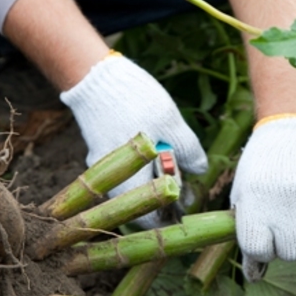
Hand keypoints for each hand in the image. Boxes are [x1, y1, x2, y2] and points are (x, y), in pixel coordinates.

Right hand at [60, 54, 206, 227]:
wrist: (95, 75)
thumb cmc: (134, 100)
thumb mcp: (172, 124)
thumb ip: (188, 150)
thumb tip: (200, 170)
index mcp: (127, 182)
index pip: (146, 220)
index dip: (168, 218)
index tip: (185, 206)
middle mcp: (110, 180)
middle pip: (139, 203)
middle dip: (163, 194)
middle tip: (182, 179)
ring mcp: (103, 165)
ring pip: (133, 184)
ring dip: (153, 176)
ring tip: (170, 154)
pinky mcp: (101, 150)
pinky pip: (125, 167)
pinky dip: (141, 163)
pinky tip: (154, 144)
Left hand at [230, 115, 295, 280]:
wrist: (293, 128)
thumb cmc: (263, 167)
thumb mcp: (246, 196)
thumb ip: (248, 235)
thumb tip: (255, 278)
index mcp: (255, 204)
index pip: (259, 251)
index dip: (263, 248)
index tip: (267, 235)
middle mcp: (284, 206)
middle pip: (290, 253)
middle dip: (288, 244)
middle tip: (288, 222)